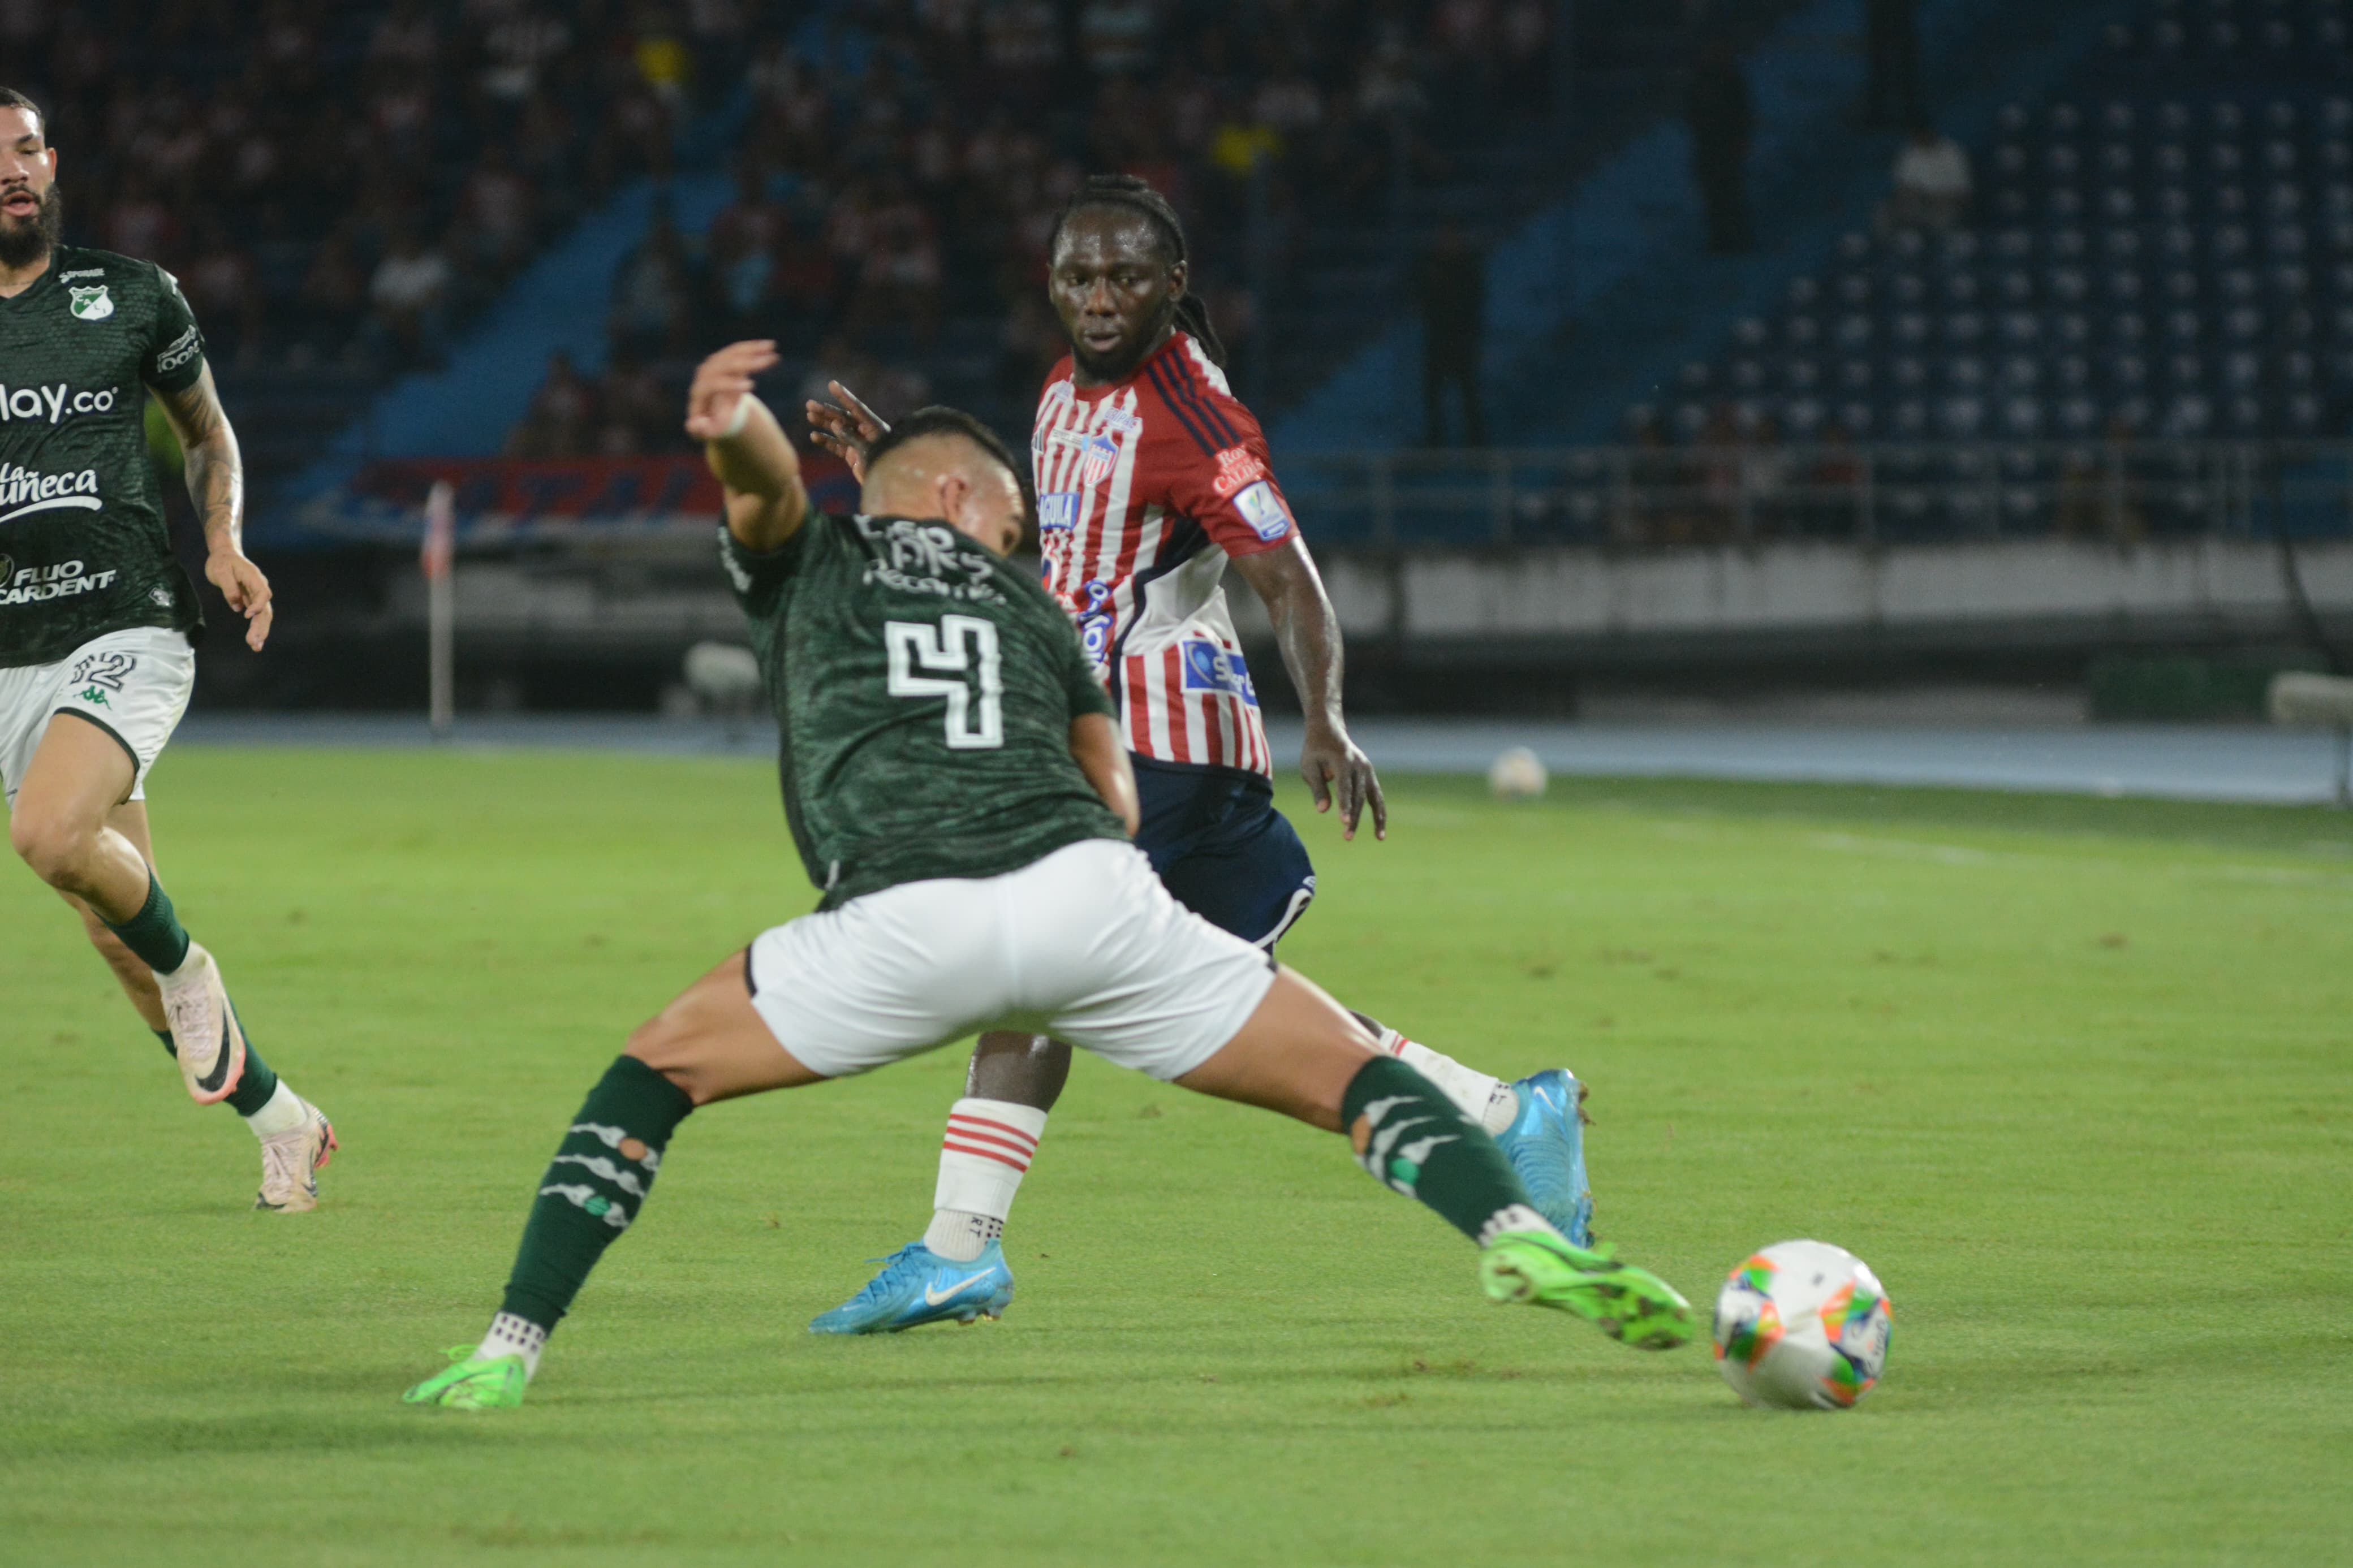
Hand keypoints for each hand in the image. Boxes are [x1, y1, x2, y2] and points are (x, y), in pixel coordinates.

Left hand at [206, 549, 272, 651]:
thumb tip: (237, 606)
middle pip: (265, 609)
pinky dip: (256, 628)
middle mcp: (259, 587)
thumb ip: (229, 588)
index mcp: (254, 578)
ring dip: (261, 631)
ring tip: (256, 647)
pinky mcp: (251, 600)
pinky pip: (257, 616)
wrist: (224, 555)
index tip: (247, 616)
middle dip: (261, 627)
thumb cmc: (221, 561)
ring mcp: (256, 594)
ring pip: (263, 615)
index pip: (262, 594)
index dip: (257, 606)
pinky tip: (254, 640)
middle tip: (255, 643)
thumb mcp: (220, 571)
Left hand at [683, 340, 778, 440]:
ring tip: (771, 349)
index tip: (750, 386)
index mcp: (699, 392)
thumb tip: (698, 425)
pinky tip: (770, 346)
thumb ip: (701, 431)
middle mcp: (704, 374)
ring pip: (732, 353)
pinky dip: (754, 348)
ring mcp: (714, 364)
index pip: (711, 384)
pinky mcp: (725, 359)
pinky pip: (739, 350)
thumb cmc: (711, 423)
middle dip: (744, 363)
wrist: (712, 410)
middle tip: (763, 363)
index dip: (729, 384)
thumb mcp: (706, 431)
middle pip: (722, 365)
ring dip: (752, 350)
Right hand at [803, 380, 886, 483]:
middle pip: (843, 418)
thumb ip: (851, 437)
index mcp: (874, 426)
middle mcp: (865, 432)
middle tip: (809, 404)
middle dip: (826, 411)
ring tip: (809, 415)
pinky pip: (837, 446)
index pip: (856, 408)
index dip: (844, 396)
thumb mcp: (868, 450)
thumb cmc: (884, 465)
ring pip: (838, 430)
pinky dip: (826, 441)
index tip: (832, 384)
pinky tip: (814, 435)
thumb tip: (835, 424)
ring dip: (824, 423)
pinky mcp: (853, 455)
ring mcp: (858, 443)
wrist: (889, 485)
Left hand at [1301, 723, 1385, 841]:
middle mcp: (1359, 765)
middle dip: (1353, 817)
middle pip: (1358, 796)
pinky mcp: (1370, 775)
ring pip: (1373, 797)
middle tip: (1347, 836)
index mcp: (1342, 761)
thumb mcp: (1309, 767)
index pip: (1344, 788)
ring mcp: (1367, 770)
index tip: (1344, 822)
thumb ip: (1317, 788)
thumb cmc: (1315, 751)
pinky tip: (1380, 830)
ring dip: (1375, 818)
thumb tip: (1323, 810)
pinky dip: (1380, 812)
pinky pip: (1377, 796)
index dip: (1344, 805)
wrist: (1329, 732)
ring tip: (1379, 837)